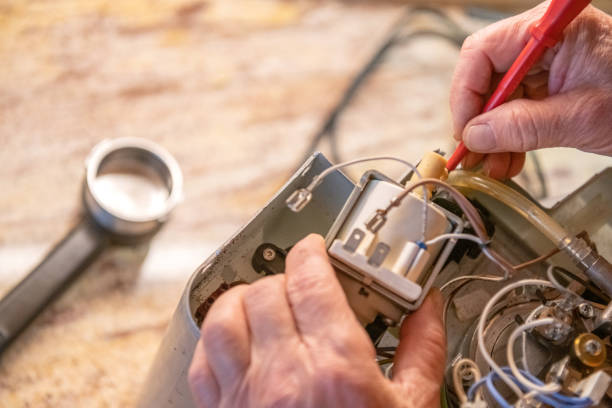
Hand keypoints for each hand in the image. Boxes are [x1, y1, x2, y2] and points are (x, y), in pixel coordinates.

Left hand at [188, 234, 445, 407]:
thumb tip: (428, 310)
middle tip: (301, 285)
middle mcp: (283, 376)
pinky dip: (215, 340)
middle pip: (266, 292)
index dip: (310, 253)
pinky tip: (235, 341)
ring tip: (262, 302)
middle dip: (284, 277)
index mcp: (335, 368)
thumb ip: (422, 350)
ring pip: (223, 318)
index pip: (310, 281)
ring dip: (242, 300)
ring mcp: (246, 397)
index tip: (315, 249)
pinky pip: (203, 361)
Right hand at [450, 2, 611, 178]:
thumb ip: (523, 126)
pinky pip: (517, 110)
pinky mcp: (553, 86)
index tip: (465, 131)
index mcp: (554, 30)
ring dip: (493, 136)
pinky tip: (509, 161)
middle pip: (487, 77)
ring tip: (494, 167)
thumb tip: (475, 135)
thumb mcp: (582, 116)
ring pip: (499, 99)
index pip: (483, 51)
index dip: (466, 93)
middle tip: (474, 155)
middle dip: (479, 121)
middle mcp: (545, 42)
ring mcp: (548, 65)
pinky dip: (510, 138)